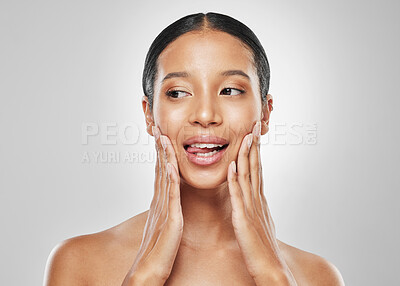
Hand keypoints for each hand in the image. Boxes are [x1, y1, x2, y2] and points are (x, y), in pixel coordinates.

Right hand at [122, 126, 182, 284]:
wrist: (148, 270)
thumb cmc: (157, 250)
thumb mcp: (163, 224)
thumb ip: (166, 208)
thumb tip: (169, 198)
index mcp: (160, 202)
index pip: (160, 172)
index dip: (161, 154)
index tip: (162, 136)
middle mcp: (159, 201)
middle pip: (159, 170)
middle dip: (159, 149)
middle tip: (159, 128)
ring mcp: (163, 209)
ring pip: (164, 178)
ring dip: (164, 157)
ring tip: (163, 138)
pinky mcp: (170, 220)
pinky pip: (171, 196)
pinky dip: (170, 179)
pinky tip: (170, 165)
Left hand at [227, 121, 296, 285]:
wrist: (271, 269)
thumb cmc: (262, 248)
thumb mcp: (259, 221)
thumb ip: (255, 206)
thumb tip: (253, 194)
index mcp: (259, 200)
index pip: (257, 170)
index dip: (256, 151)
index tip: (254, 134)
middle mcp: (257, 200)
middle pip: (256, 168)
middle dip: (254, 146)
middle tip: (254, 126)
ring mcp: (251, 209)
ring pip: (248, 177)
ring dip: (247, 156)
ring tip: (245, 137)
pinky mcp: (244, 220)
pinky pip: (238, 197)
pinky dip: (235, 180)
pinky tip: (233, 166)